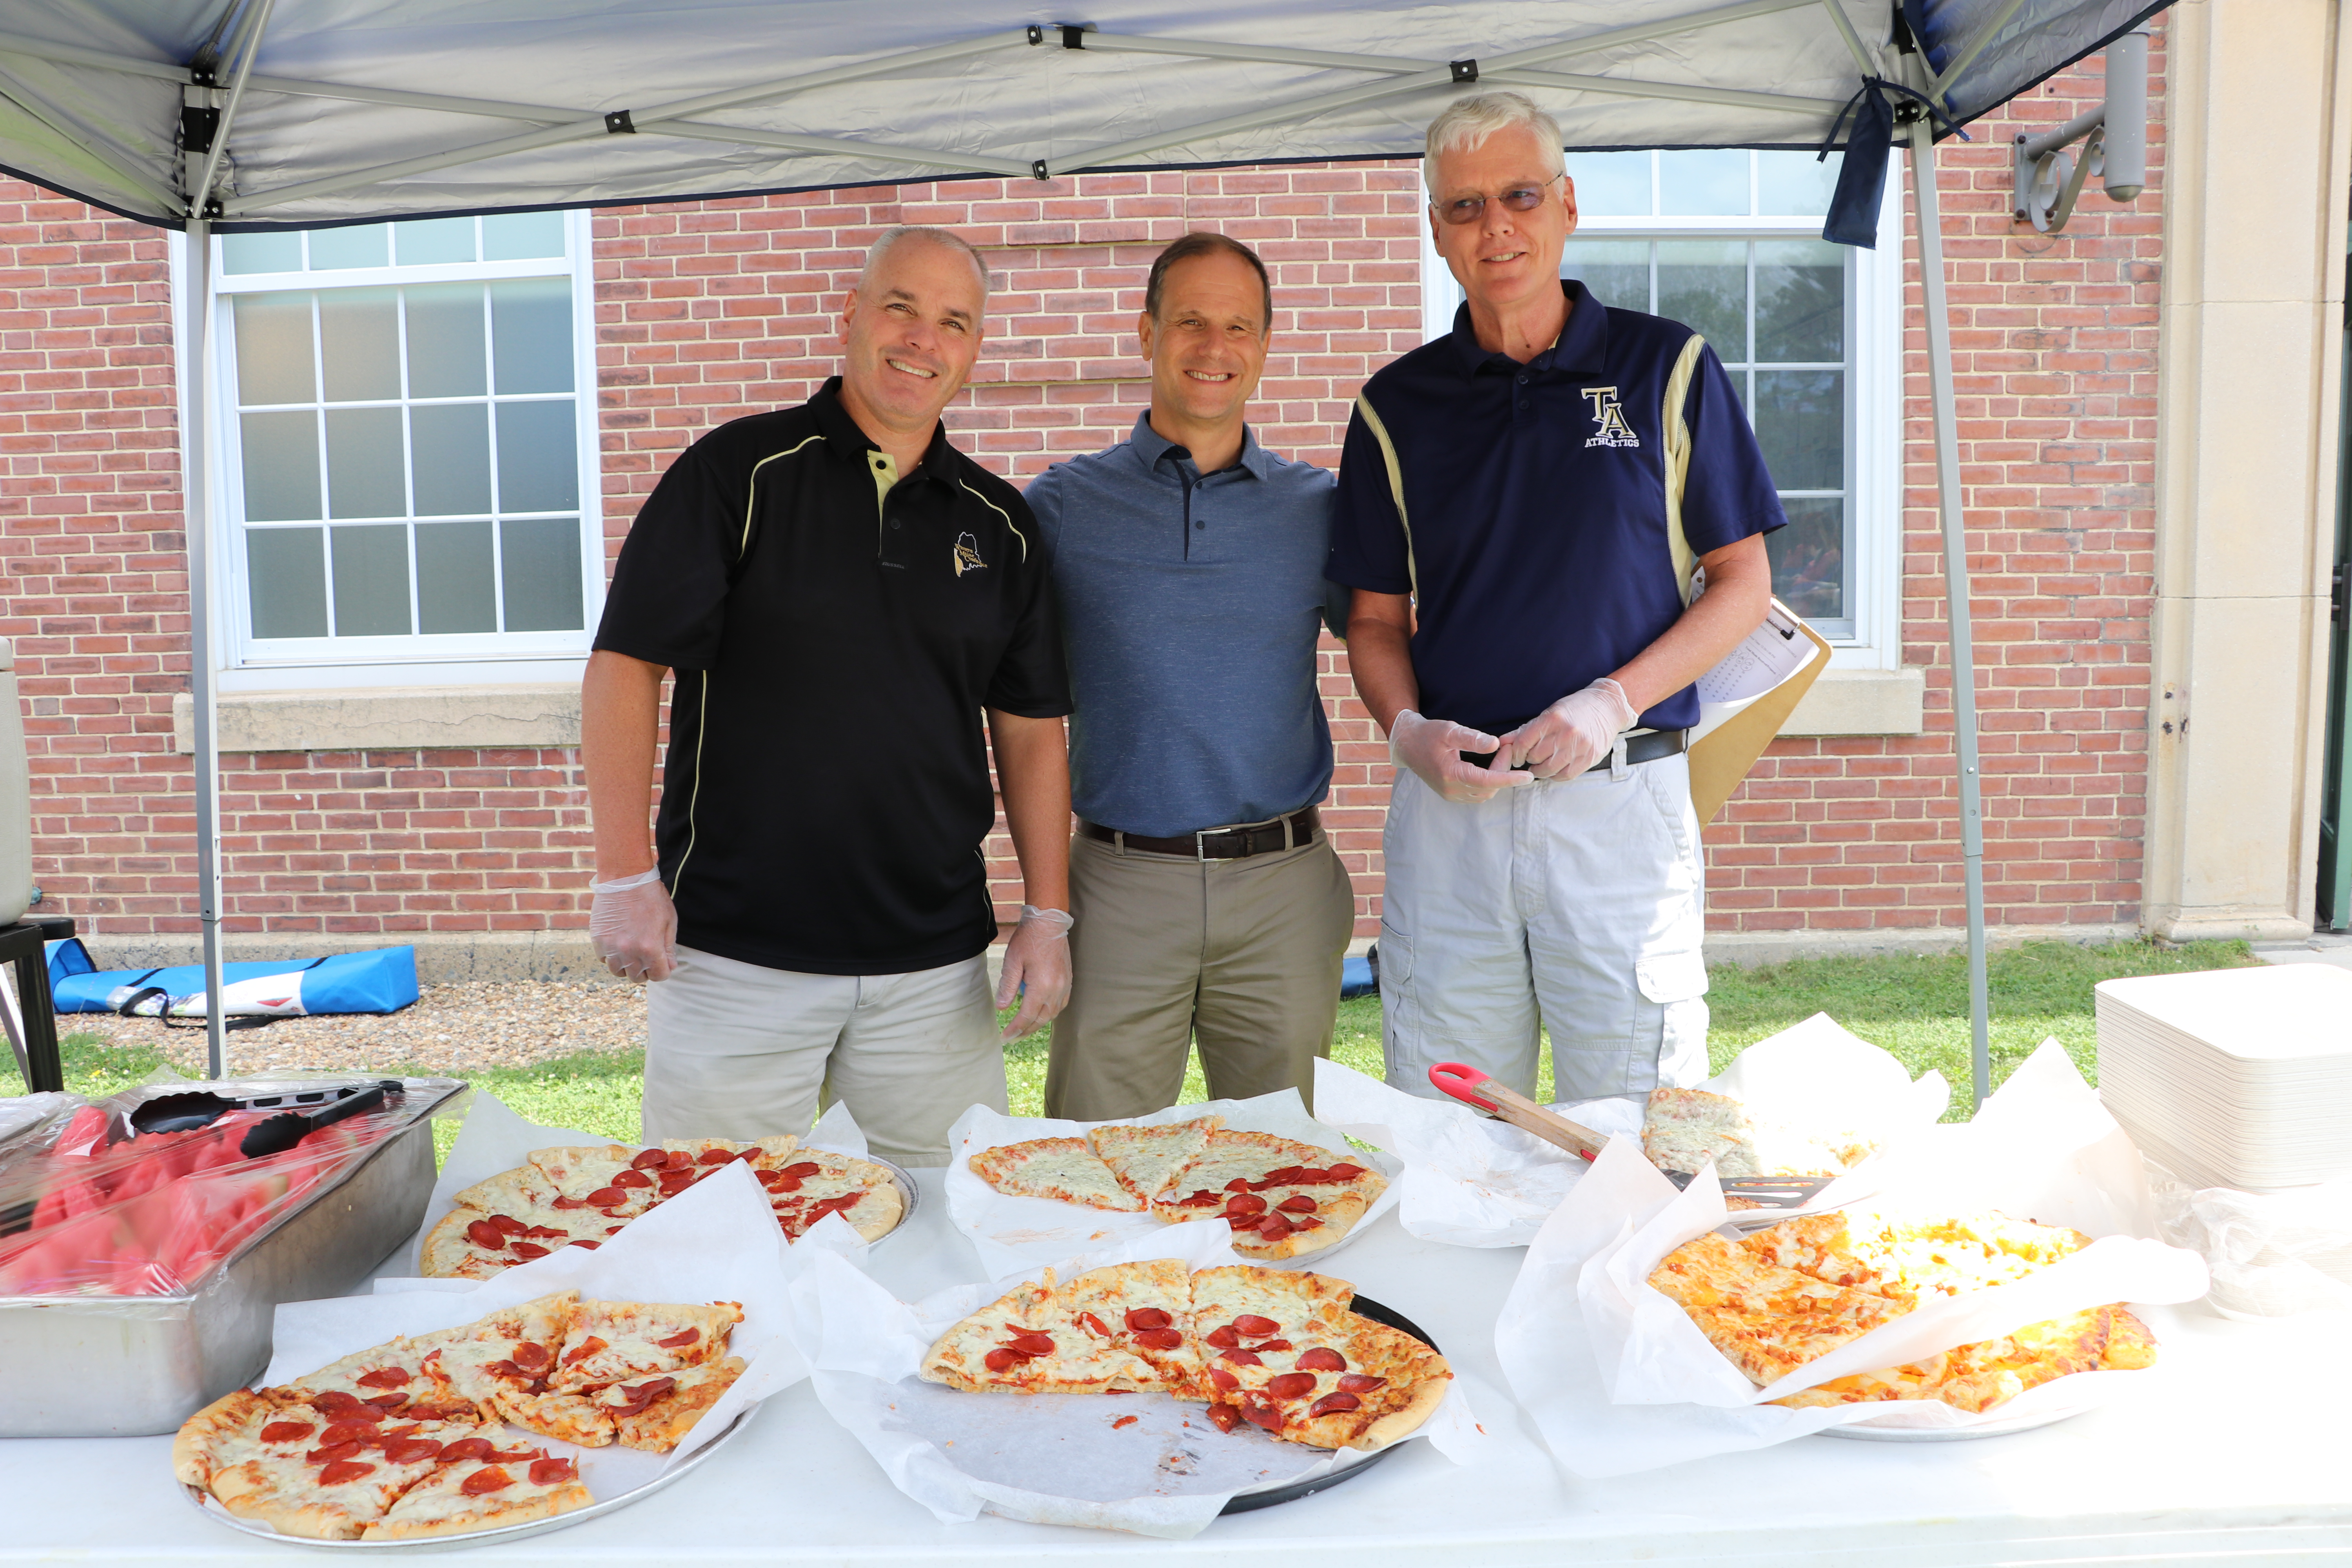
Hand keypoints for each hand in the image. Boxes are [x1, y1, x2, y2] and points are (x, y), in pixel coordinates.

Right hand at [590, 868, 676, 981]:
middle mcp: (629, 952)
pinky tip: (618, 942)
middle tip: (646, 955)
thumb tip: (670, 967)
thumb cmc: (651, 897)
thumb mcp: (669, 921)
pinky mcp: (598, 940)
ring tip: (631, 949)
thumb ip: (669, 948)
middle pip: (637, 977)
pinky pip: (603, 959)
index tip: (661, 962)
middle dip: (645, 969)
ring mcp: (611, 947)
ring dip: (626, 965)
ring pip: (618, 971)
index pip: (659, 976)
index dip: (663, 970)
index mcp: (650, 948)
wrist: (625, 878)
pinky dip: (611, 955)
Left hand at [996, 904, 1072, 1038]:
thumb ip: (1008, 986)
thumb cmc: (1029, 939)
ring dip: (1038, 1024)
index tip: (1005, 1037)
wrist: (1049, 922)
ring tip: (1024, 1029)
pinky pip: (1061, 1004)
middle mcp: (1056, 989)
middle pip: (1041, 1019)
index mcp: (1042, 986)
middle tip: (1012, 1038)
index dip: (1015, 1029)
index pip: (1027, 1016)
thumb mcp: (1013, 961)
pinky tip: (1042, 1014)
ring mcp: (1065, 985)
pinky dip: (1050, 1013)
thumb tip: (1003, 1008)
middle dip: (1025, 1031)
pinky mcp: (1068, 980)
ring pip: (1052, 1014)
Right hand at [1387, 709, 1530, 803]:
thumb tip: (1496, 744)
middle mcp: (1451, 790)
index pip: (1487, 781)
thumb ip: (1472, 738)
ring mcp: (1451, 795)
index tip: (1528, 777)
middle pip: (1489, 787)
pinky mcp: (1451, 795)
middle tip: (1508, 748)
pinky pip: (1477, 794)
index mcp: (1451, 775)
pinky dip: (1488, 783)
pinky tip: (1489, 767)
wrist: (1407, 744)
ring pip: (1485, 793)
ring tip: (1500, 755)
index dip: (1509, 779)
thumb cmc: (1428, 733)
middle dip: (1503, 770)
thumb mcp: (1449, 730)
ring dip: (1496, 778)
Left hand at [1501, 678, 1636, 779]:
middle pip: (1535, 757)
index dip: (1516, 753)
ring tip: (1540, 765)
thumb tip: (1502, 742)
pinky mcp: (1589, 758)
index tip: (1516, 756)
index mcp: (1553, 719)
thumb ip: (1525, 730)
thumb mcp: (1549, 713)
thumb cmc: (1575, 709)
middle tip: (1530, 758)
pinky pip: (1565, 775)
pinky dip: (1556, 776)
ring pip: (1549, 769)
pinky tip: (1554, 769)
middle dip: (1529, 760)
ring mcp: (1579, 747)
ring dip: (1540, 770)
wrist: (1607, 707)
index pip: (1524, 743)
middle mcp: (1566, 733)